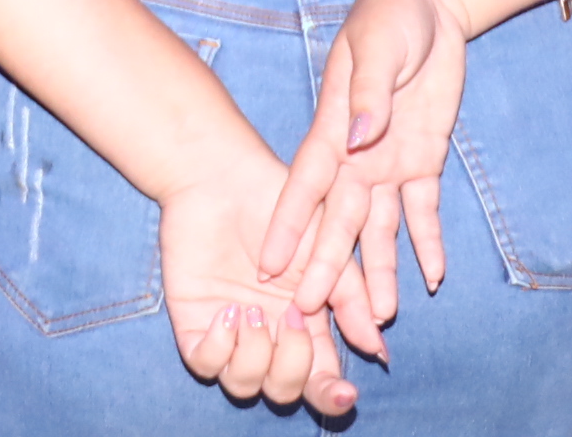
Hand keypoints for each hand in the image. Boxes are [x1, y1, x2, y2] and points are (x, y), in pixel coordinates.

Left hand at [165, 142, 374, 412]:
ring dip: (253, 356)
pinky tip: (227, 311)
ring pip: (243, 385)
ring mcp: (229, 332)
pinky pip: (204, 364)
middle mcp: (268, 335)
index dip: (332, 394)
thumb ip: (350, 298)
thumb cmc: (279, 203)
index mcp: (304, 324)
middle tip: (293, 319)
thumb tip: (376, 349)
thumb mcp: (328, 248)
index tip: (344, 393)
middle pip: (284, 389)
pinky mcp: (194, 322)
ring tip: (252, 309)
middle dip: (292, 370)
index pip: (320, 377)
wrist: (224, 177)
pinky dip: (217, 348)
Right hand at [259, 0, 464, 329]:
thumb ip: (370, 92)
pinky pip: (424, 211)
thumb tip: (361, 138)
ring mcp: (388, 163)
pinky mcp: (422, 161)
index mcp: (334, 128)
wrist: (429, 4)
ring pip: (380, 229)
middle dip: (326, 266)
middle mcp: (356, 156)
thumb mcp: (379, 45)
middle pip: (339, 221)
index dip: (287, 225)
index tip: (266, 265)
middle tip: (312, 314)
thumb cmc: (391, 14)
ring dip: (381, 270)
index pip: (306, 185)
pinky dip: (428, 243)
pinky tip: (432, 276)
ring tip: (381, 320)